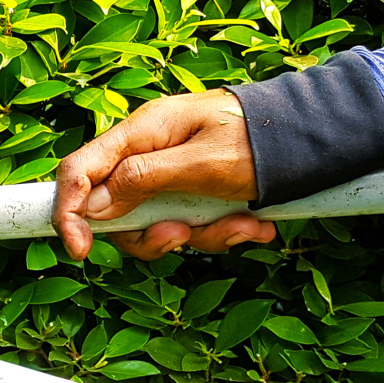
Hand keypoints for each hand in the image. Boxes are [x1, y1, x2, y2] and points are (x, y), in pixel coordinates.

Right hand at [52, 90, 277, 261]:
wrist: (314, 136)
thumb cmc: (262, 138)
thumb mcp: (203, 162)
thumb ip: (144, 181)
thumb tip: (96, 206)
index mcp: (142, 132)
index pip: (80, 171)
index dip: (68, 211)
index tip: (79, 249)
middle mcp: (149, 155)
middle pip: (115, 211)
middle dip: (150, 235)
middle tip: (182, 237)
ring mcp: (171, 176)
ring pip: (155, 226)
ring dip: (198, 237)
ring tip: (244, 226)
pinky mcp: (194, 194)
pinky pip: (189, 227)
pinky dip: (220, 233)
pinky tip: (255, 224)